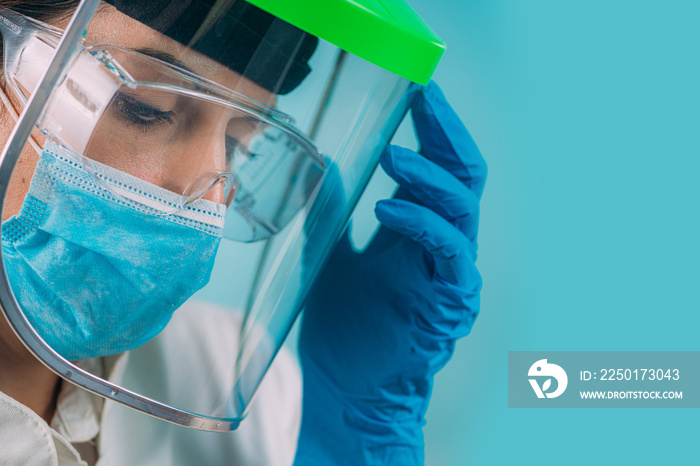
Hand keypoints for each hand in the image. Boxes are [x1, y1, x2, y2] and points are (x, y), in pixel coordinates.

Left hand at [295, 81, 485, 464]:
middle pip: (463, 175)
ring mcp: (450, 272)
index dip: (432, 126)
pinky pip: (448, 254)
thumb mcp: (332, 253)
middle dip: (446, 133)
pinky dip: (422, 225)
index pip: (439, 164)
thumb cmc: (346, 323)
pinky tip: (388, 209)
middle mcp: (441, 244)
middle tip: (424, 98)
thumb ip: (336, 211)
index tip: (416, 89)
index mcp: (418, 228)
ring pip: (462, 209)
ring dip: (430, 178)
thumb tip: (326, 166)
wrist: (348, 383)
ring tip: (393, 158)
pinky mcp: (449, 302)